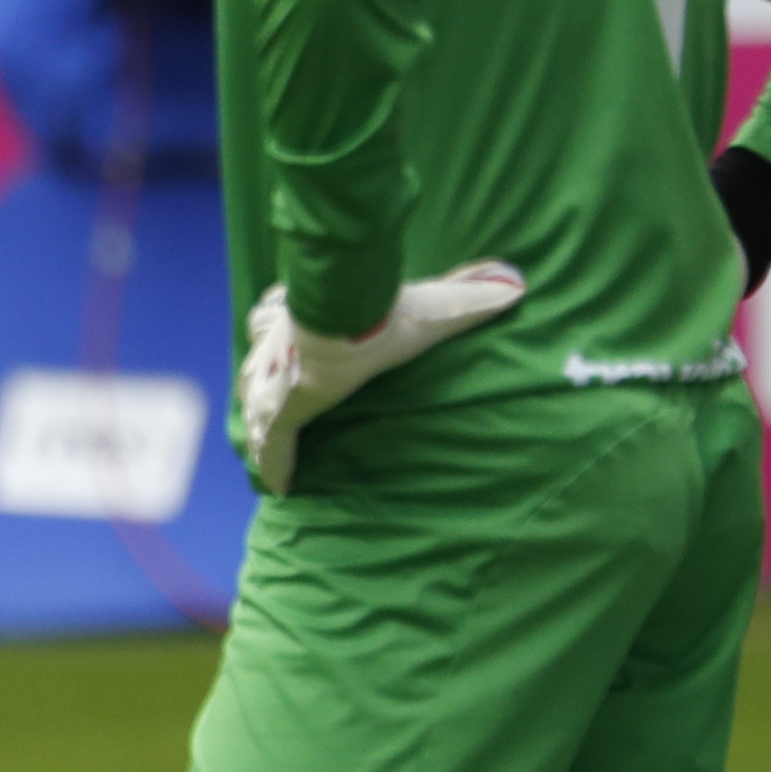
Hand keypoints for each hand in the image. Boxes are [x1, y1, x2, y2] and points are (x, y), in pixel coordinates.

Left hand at [235, 264, 523, 494]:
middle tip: (269, 398)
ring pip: (253, 400)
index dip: (280, 326)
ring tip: (265, 437)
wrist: (348, 321)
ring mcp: (276, 383)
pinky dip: (275, 464)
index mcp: (312, 325)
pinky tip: (279, 487)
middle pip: (258, 363)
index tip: (291, 346)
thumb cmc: (386, 313)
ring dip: (259, 418)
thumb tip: (517, 284)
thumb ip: (473, 294)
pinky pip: (273, 446)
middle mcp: (285, 351)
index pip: (280, 319)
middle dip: (263, 377)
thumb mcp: (435, 305)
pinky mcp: (280, 412)